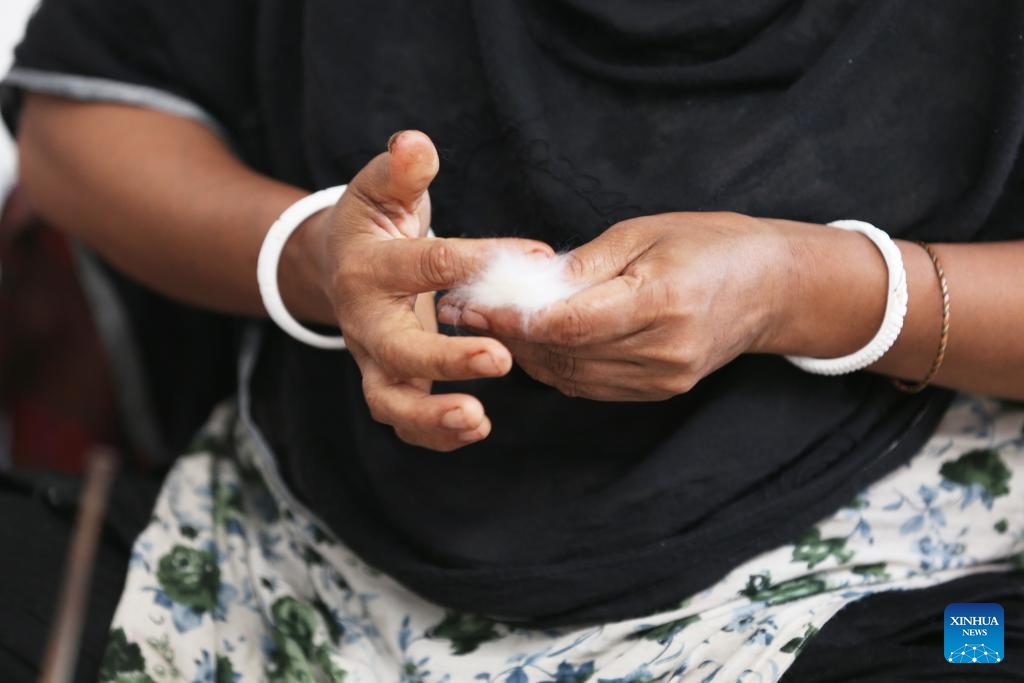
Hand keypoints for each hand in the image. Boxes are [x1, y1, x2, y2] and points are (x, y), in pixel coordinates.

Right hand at [302, 131, 551, 448]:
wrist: (337, 265)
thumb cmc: (373, 223)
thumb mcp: (381, 189)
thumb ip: (400, 170)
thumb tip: (416, 143)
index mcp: (366, 267)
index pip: (424, 264)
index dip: (480, 259)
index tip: (537, 256)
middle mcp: (363, 321)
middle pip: (397, 350)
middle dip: (446, 360)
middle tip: (501, 359)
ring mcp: (373, 359)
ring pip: (390, 402)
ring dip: (432, 417)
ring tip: (479, 420)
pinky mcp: (388, 383)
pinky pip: (404, 421)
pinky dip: (434, 434)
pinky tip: (476, 429)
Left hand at [438, 212, 884, 400]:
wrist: (772, 287)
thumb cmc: (708, 243)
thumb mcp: (645, 232)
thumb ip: (584, 265)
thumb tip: (525, 286)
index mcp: (662, 301)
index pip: (569, 323)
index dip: (514, 319)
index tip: (474, 304)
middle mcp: (664, 350)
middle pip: (565, 354)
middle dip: (508, 335)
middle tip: (465, 312)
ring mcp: (663, 378)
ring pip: (572, 376)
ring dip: (527, 354)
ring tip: (490, 326)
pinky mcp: (660, 391)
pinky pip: (591, 385)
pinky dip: (557, 366)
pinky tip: (536, 344)